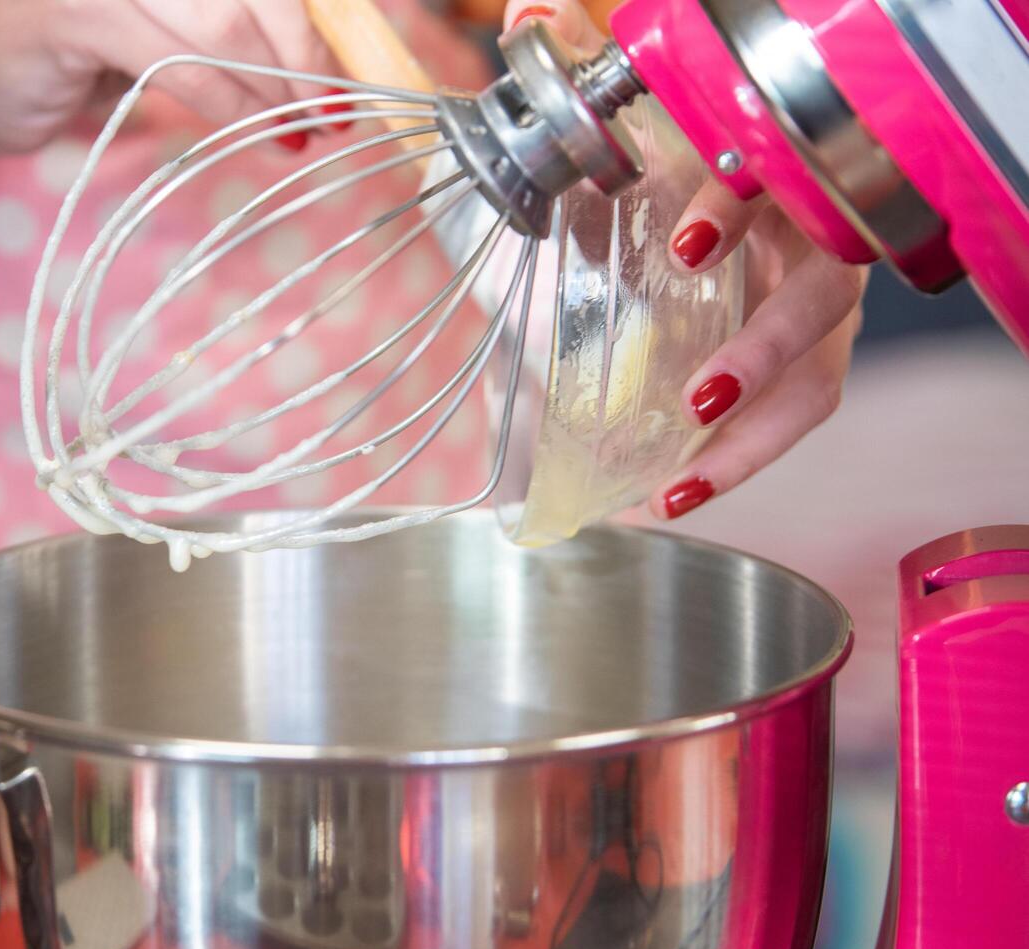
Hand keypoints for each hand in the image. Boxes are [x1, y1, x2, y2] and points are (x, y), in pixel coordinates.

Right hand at [0, 0, 341, 154]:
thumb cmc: (87, 51)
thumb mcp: (174, 25)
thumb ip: (236, 22)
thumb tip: (328, 51)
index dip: (314, 21)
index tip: (348, 71)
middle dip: (304, 55)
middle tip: (333, 111)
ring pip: (223, 24)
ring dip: (273, 88)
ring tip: (299, 130)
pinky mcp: (75, 13)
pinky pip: (177, 62)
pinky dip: (228, 103)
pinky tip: (257, 132)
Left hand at [501, 1, 866, 521]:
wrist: (711, 202)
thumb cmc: (683, 166)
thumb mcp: (636, 132)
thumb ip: (589, 82)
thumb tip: (527, 18)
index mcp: (774, 177)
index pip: (774, 190)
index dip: (732, 212)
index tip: (682, 245)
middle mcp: (812, 245)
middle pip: (823, 300)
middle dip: (765, 350)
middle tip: (696, 396)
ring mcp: (820, 311)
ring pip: (818, 381)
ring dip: (755, 438)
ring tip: (685, 484)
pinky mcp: (807, 365)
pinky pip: (791, 421)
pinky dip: (737, 465)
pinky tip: (670, 498)